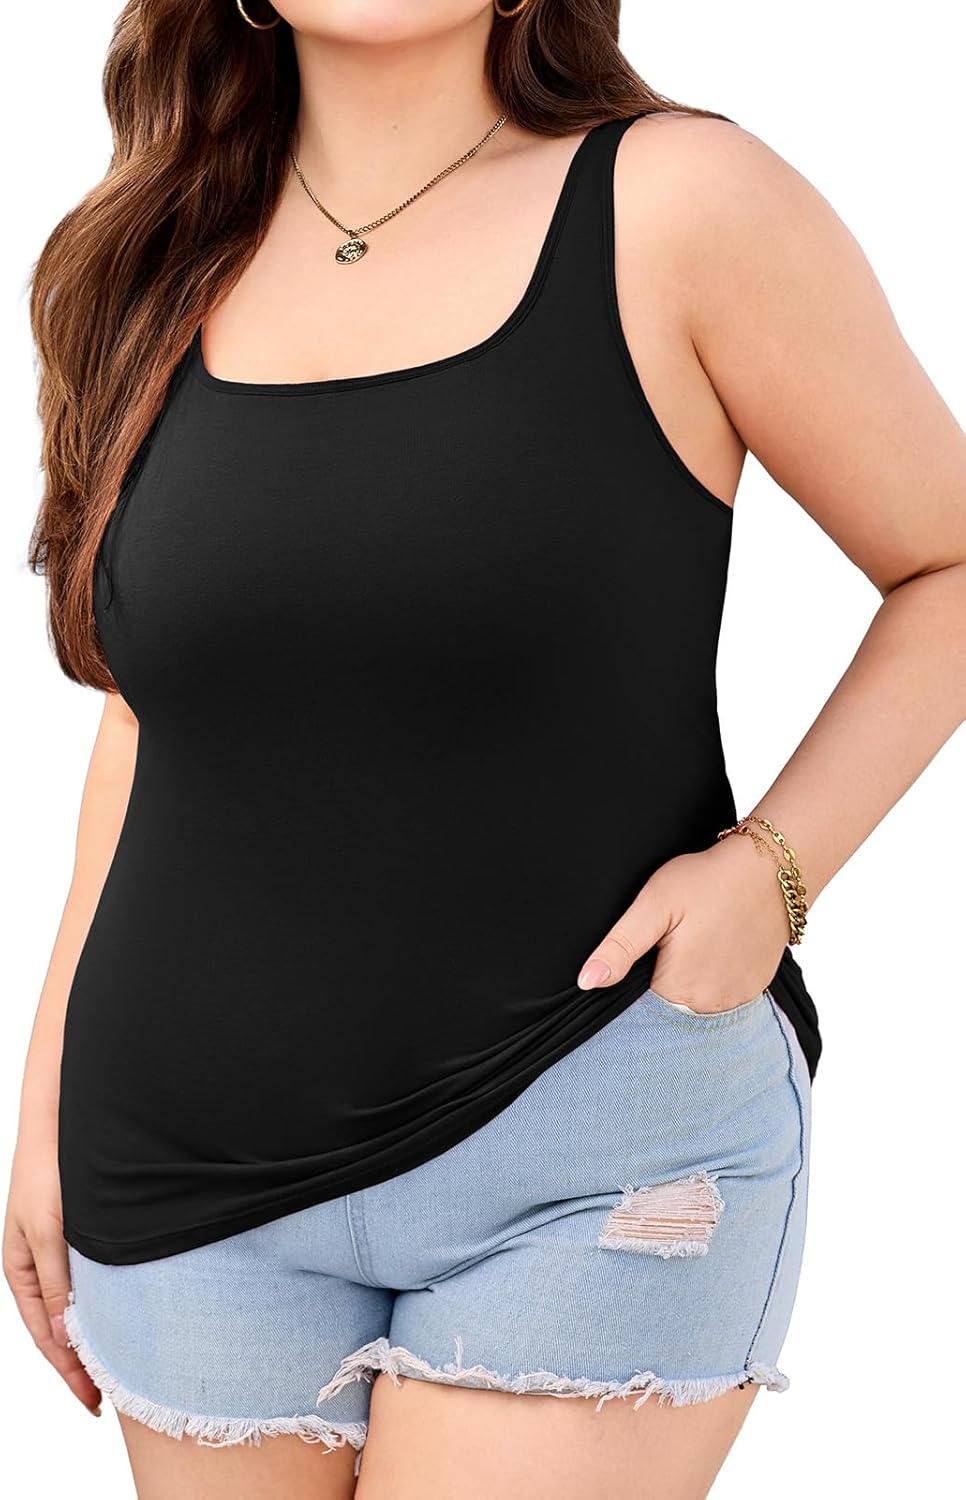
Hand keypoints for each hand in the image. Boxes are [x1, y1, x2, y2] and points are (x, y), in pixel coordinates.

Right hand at [3, 1130, 101, 1416]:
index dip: (69, 1370)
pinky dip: (102, 1307)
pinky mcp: (79, 1238)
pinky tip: (121, 1318)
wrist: (63, 1125)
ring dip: (93, 1337)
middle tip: (108, 1397)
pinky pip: (89, 1283)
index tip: (93, 1400)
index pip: (46, 1336)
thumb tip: (65, 1338)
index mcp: (23, 1272)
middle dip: (81, 1363)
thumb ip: (58, 1284)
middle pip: (60, 1328)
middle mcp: (40, 1267)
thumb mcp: (51, 1233)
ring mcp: (59, 1253)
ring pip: (76, 1307)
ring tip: (118, 1369)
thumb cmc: (49, 1175)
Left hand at [576, 833, 788, 1012]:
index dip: (633, 984)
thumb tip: (587, 982)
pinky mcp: (754, 988)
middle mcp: (710, 1005)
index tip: (642, 957)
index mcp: (679, 990)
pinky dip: (712, 979)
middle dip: (658, 982)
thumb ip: (620, 947)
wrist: (770, 868)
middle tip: (670, 940)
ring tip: (692, 942)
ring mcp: (737, 999)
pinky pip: (722, 996)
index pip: (639, 1010)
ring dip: (686, 983)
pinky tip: (712, 950)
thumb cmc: (709, 880)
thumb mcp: (654, 905)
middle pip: (667, 1008)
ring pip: (694, 1004)